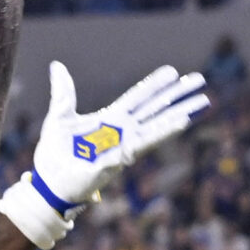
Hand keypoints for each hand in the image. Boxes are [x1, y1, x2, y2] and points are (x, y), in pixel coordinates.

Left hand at [0, 62, 207, 249]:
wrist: (47, 184)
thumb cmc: (55, 156)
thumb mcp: (59, 116)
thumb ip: (64, 92)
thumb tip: (58, 65)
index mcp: (109, 121)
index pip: (137, 98)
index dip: (154, 84)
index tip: (173, 71)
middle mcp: (121, 133)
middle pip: (155, 109)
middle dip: (177, 96)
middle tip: (200, 81)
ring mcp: (122, 147)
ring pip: (156, 126)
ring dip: (179, 114)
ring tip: (201, 103)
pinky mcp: (117, 161)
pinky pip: (141, 145)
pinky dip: (161, 134)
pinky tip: (180, 124)